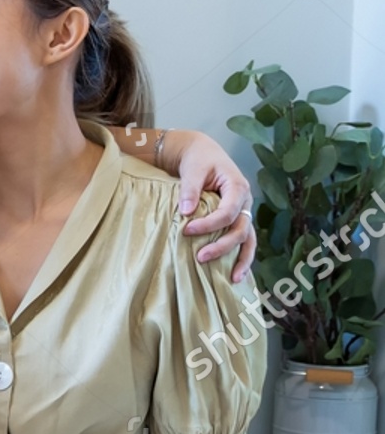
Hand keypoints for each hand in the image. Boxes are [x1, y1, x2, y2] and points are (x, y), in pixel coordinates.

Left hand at [168, 131, 255, 282]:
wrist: (203, 154)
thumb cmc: (198, 160)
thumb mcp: (193, 169)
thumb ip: (190, 189)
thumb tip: (186, 211)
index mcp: (238, 187)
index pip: (228, 212)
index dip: (210, 224)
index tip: (187, 230)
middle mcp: (246, 202)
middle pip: (241, 229)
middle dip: (223, 246)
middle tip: (200, 258)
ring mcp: (244, 213)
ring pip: (248, 239)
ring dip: (241, 259)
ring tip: (233, 279)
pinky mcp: (237, 220)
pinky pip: (243, 241)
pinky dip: (241, 257)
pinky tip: (235, 276)